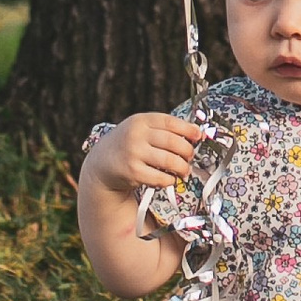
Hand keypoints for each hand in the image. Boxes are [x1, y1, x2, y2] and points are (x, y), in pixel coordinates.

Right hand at [87, 113, 202, 203]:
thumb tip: (195, 133)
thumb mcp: (141, 129)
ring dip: (182, 167)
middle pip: (173, 142)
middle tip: (190, 157)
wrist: (102, 163)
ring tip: (184, 170)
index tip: (198, 136)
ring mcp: (134, 153)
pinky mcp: (133, 172)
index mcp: (141, 120)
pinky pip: (160, 177)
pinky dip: (169, 180)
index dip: (188, 129)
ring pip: (169, 160)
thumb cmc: (128, 145)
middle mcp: (136, 135)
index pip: (170, 122)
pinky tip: (170, 179)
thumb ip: (163, 129)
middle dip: (187, 151)